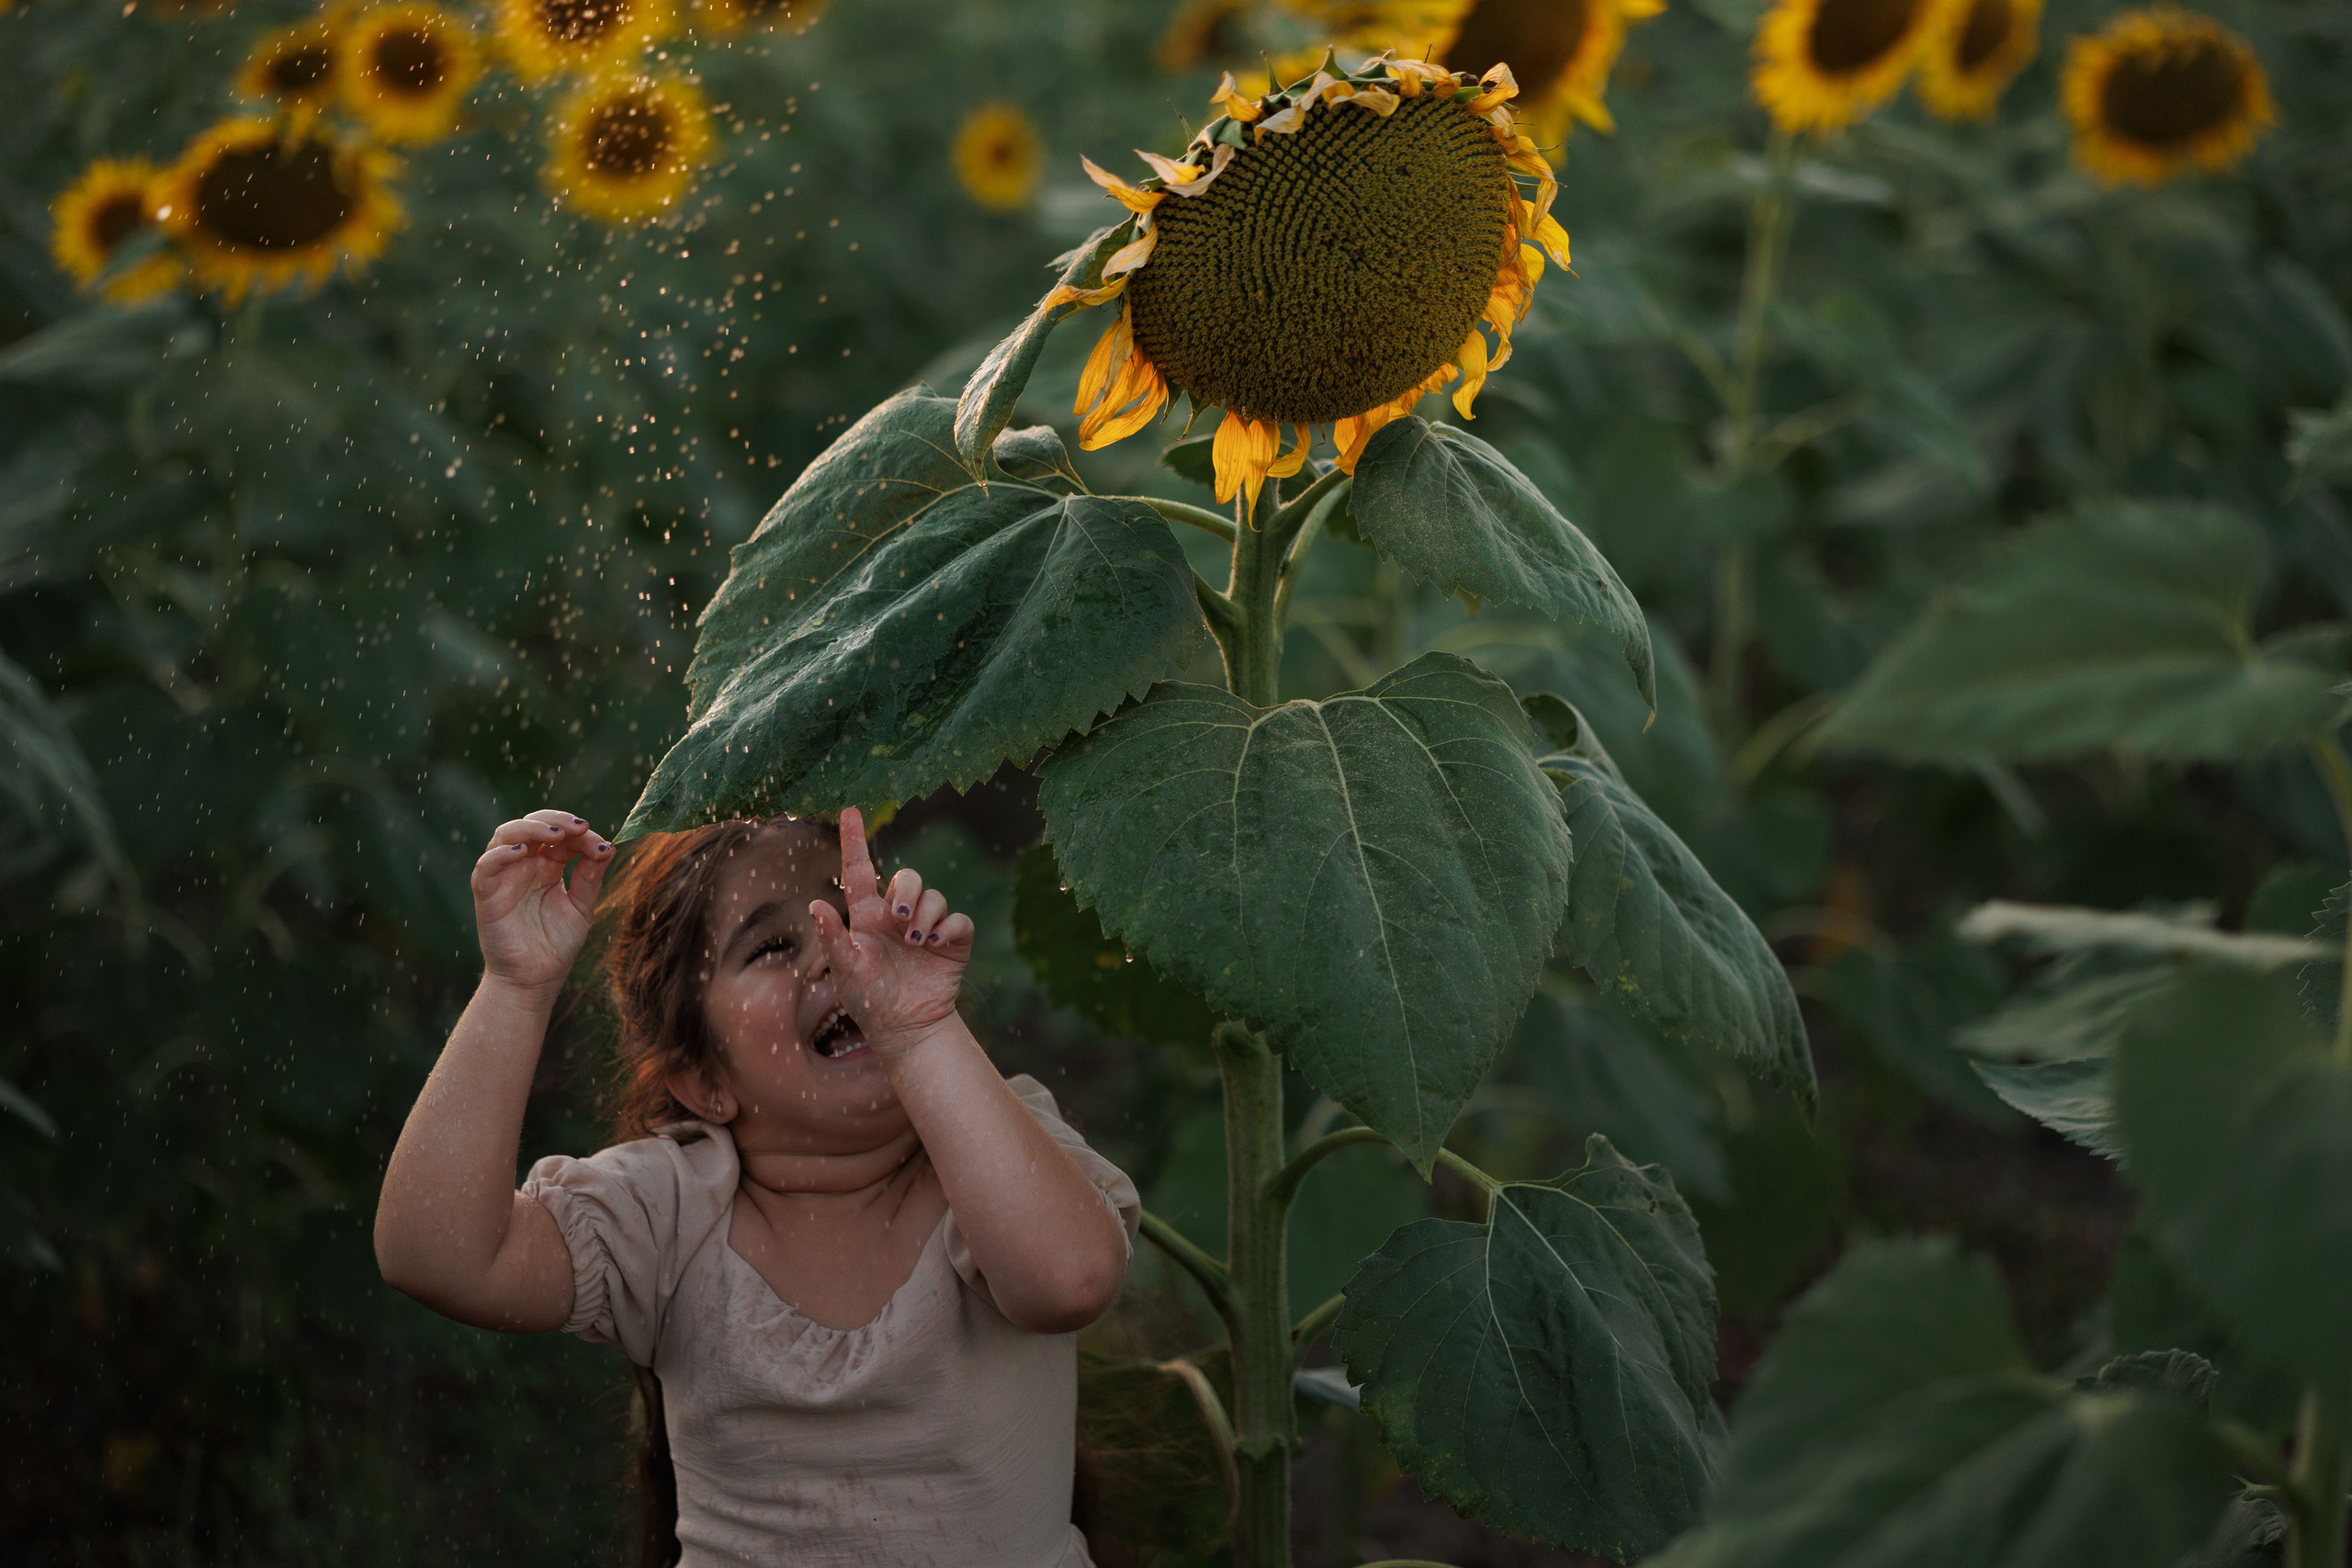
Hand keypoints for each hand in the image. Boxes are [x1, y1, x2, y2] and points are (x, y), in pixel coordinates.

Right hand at [470, 809, 613, 994]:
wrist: (535, 980)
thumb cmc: (556, 945)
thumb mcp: (581, 907)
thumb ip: (590, 877)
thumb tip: (607, 846)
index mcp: (547, 866)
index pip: (560, 836)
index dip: (579, 833)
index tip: (599, 843)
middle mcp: (524, 866)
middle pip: (532, 825)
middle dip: (556, 821)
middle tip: (579, 827)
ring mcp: (504, 877)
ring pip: (506, 836)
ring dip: (530, 828)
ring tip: (556, 835)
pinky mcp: (487, 893)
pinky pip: (486, 866)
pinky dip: (500, 854)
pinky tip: (522, 852)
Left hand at [808, 806, 973, 1050]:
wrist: (905, 1027)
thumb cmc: (868, 1001)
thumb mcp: (845, 971)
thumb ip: (833, 939)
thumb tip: (816, 905)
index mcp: (867, 916)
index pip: (859, 870)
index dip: (853, 840)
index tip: (850, 810)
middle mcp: (897, 915)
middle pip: (908, 878)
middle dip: (907, 891)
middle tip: (898, 919)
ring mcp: (927, 927)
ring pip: (934, 896)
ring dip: (925, 914)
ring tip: (916, 943)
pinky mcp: (952, 942)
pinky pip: (958, 920)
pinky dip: (949, 928)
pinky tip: (936, 946)